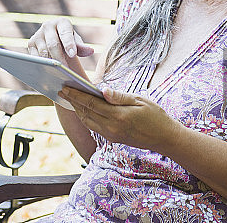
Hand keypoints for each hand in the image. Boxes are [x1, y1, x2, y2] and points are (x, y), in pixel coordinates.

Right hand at [27, 18, 94, 72]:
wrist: (53, 37)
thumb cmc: (67, 40)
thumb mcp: (76, 41)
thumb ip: (82, 47)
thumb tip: (90, 51)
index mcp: (62, 23)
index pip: (65, 34)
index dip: (69, 44)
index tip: (72, 55)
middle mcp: (48, 26)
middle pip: (53, 44)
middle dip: (60, 58)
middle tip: (66, 70)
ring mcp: (38, 34)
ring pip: (43, 52)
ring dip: (50, 63)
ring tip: (58, 73)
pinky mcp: (30, 43)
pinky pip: (35, 57)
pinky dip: (42, 64)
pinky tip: (48, 72)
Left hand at [58, 86, 179, 151]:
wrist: (165, 138)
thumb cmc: (155, 116)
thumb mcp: (140, 101)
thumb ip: (119, 96)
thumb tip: (102, 89)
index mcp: (118, 116)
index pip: (91, 104)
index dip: (76, 95)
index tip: (65, 87)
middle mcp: (112, 128)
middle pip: (86, 113)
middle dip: (72, 101)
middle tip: (61, 90)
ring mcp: (111, 135)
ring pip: (87, 121)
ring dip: (77, 110)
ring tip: (69, 98)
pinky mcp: (112, 138)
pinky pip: (94, 126)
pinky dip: (85, 117)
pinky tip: (82, 109)